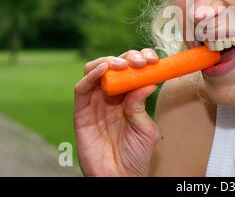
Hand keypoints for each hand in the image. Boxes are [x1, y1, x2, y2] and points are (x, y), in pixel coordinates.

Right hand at [74, 49, 159, 176]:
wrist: (119, 177)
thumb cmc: (135, 155)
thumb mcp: (146, 129)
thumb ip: (141, 106)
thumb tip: (148, 82)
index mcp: (130, 96)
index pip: (134, 70)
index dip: (142, 59)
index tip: (153, 59)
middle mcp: (112, 96)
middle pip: (115, 66)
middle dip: (127, 57)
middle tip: (139, 61)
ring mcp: (96, 102)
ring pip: (95, 70)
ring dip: (108, 61)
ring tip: (122, 64)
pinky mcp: (81, 111)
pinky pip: (82, 89)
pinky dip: (91, 75)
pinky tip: (103, 70)